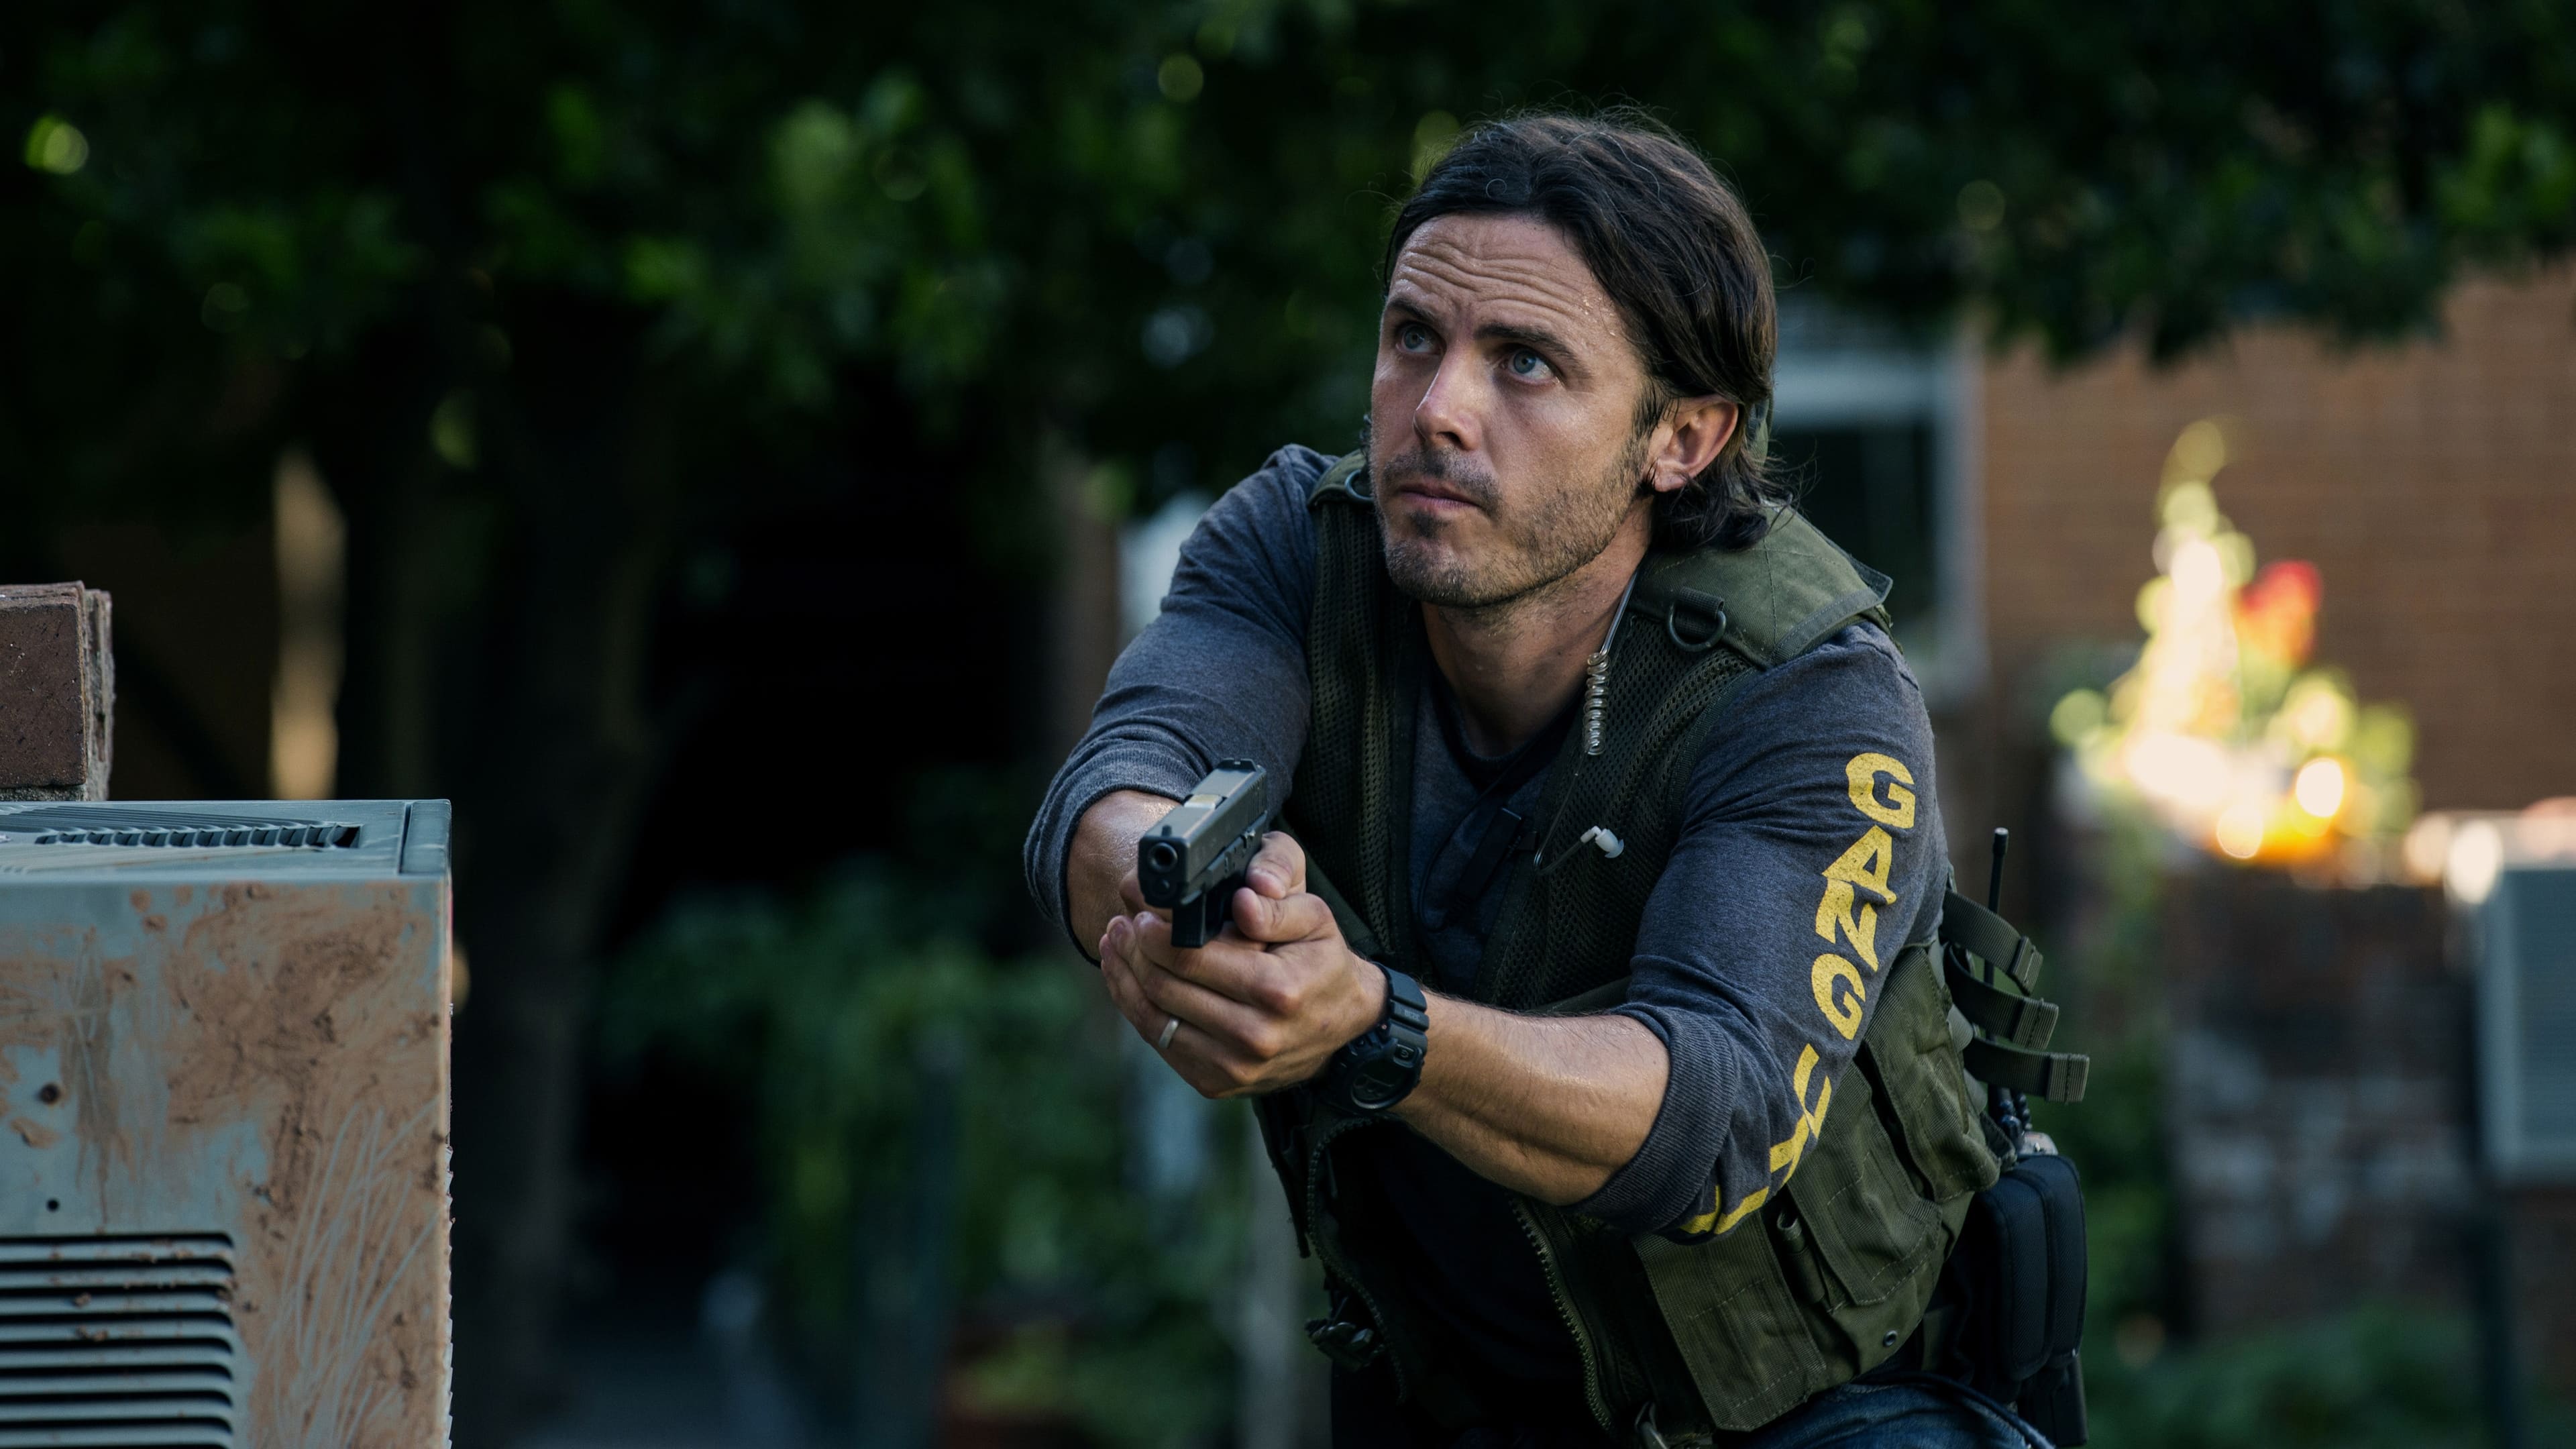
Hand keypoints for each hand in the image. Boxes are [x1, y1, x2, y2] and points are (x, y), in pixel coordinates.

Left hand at [1097, 831, 1386, 1098]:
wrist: (1342, 1023)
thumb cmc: (1321, 960)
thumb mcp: (1314, 917)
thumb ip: (1279, 905)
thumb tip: (1243, 900)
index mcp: (1277, 990)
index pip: (1191, 957)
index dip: (1154, 931)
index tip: (1139, 909)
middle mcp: (1254, 1036)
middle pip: (1164, 987)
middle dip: (1133, 949)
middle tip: (1123, 921)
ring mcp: (1233, 1067)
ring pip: (1153, 1018)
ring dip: (1125, 977)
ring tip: (1116, 943)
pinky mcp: (1216, 1083)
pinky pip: (1160, 1042)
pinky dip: (1135, 1007)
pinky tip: (1128, 977)